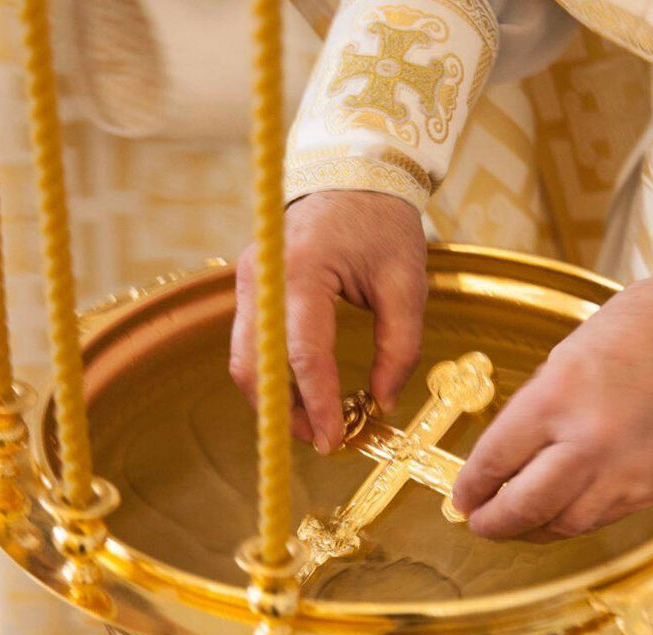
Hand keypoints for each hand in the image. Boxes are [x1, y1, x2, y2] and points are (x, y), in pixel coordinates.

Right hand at [231, 191, 426, 452]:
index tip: (334, 441)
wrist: (353, 175)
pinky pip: (251, 343)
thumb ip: (399, 348)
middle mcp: (262, 276)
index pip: (303, 353)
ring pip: (245, 358)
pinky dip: (272, 375)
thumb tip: (383, 402)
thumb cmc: (384, 224)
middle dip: (285, 411)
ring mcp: (248, 280)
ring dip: (275, 399)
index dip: (317, 403)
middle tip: (323, 441)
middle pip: (256, 363)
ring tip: (315, 424)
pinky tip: (303, 395)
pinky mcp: (251, 287)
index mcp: (302, 269)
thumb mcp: (407, 284)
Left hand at [452, 277, 652, 541]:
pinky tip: (562, 517)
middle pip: (523, 506)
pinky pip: (602, 519)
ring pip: (563, 524)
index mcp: (555, 398)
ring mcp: (622, 471)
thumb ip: (540, 404)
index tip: (462, 497)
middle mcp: (585, 443)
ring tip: (518, 527)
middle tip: (479, 523)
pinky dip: (573, 523)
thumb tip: (514, 450)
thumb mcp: (570, 354)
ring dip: (532, 531)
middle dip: (492, 522)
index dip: (471, 486)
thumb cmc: (645, 327)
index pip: (495, 459)